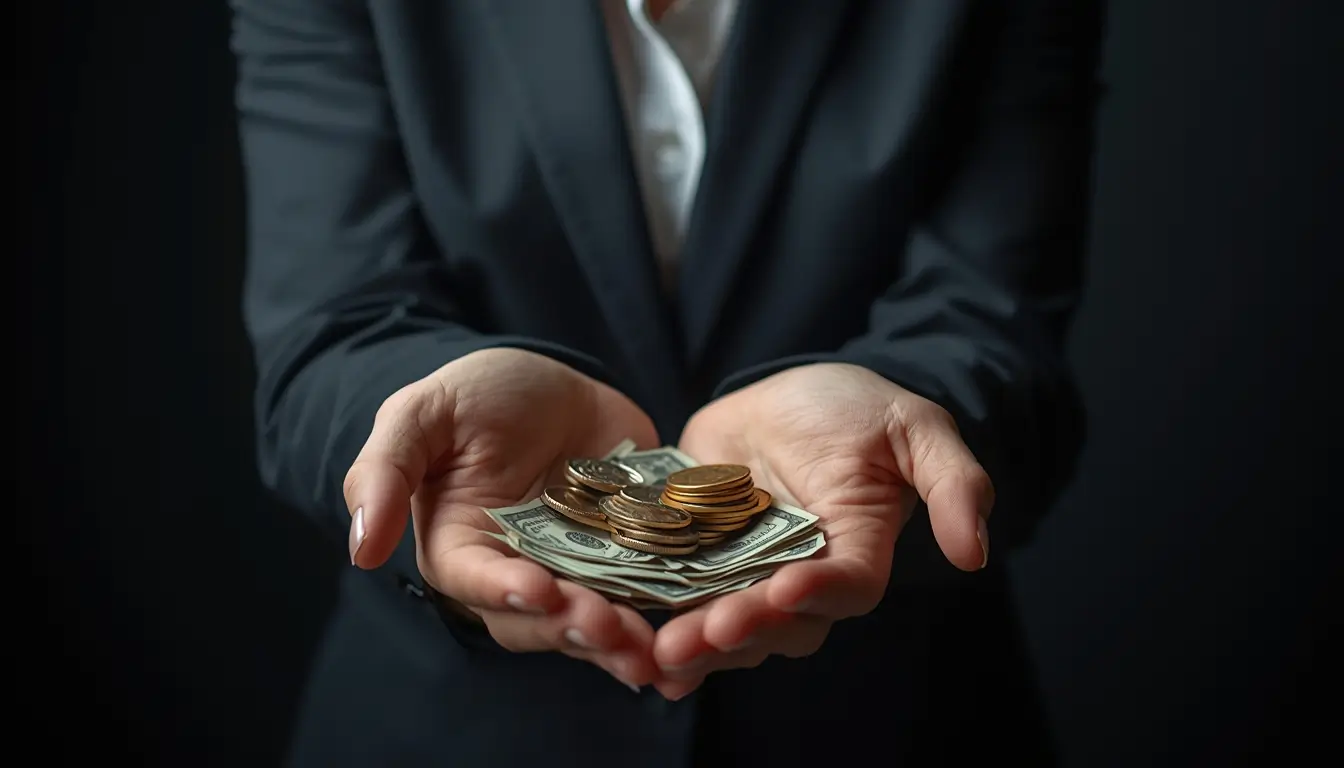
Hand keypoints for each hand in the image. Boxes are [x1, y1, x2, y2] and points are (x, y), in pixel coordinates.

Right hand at [343, 348, 661, 691]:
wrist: (551, 378)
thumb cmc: (474, 393)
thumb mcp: (422, 413)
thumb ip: (384, 473)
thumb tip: (359, 549)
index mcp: (461, 547)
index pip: (476, 582)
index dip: (505, 591)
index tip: (539, 589)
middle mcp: (518, 571)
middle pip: (542, 617)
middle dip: (577, 626)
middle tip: (615, 628)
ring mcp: (576, 568)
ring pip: (597, 618)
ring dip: (625, 638)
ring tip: (658, 645)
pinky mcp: (628, 556)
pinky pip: (647, 593)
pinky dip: (669, 612)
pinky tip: (701, 620)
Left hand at [652, 363, 993, 698]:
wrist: (794, 391)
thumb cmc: (864, 409)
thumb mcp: (917, 429)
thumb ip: (953, 483)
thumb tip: (975, 552)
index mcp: (856, 550)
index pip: (844, 586)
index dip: (817, 594)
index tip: (785, 590)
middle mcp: (801, 574)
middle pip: (776, 623)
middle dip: (737, 632)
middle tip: (696, 640)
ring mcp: (747, 568)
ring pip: (726, 623)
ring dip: (694, 644)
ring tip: (659, 654)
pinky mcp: (699, 553)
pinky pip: (680, 595)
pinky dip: (658, 622)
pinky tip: (629, 646)